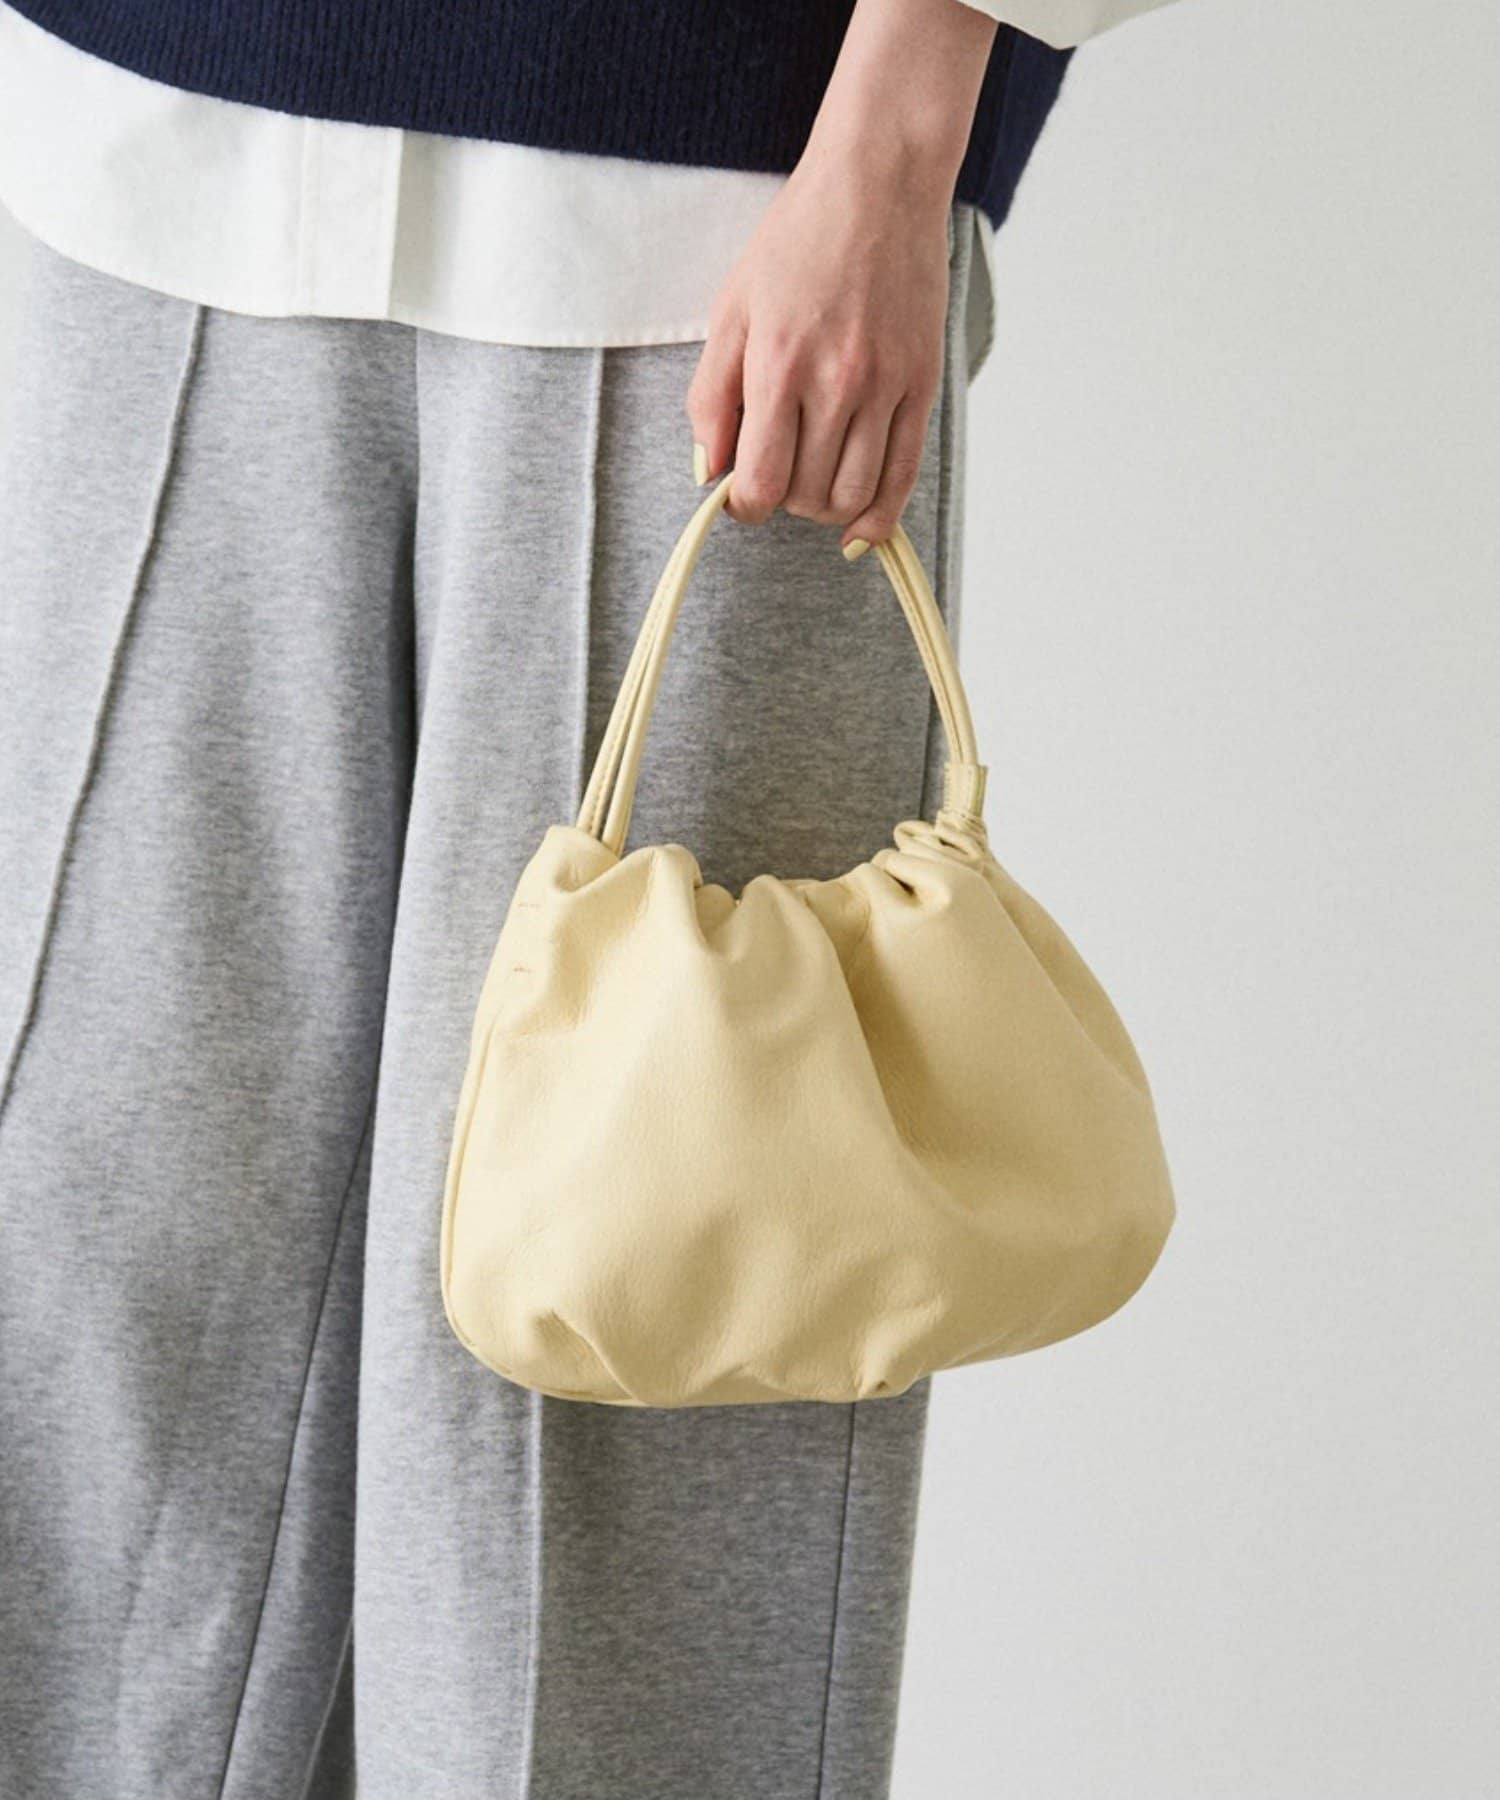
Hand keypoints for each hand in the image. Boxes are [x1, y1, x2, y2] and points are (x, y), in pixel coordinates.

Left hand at [685, 0, 997, 556]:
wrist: (879, 186)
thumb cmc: (797, 242)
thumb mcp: (732, 310)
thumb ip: (712, 397)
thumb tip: (710, 472)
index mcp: (779, 365)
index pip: (761, 481)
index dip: (744, 505)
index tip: (741, 493)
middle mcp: (836, 383)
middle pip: (807, 496)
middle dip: (784, 500)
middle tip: (777, 470)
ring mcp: (886, 387)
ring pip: (853, 496)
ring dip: (825, 508)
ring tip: (812, 480)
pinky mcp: (923, 386)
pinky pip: (904, 476)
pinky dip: (879, 517)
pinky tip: (859, 529)